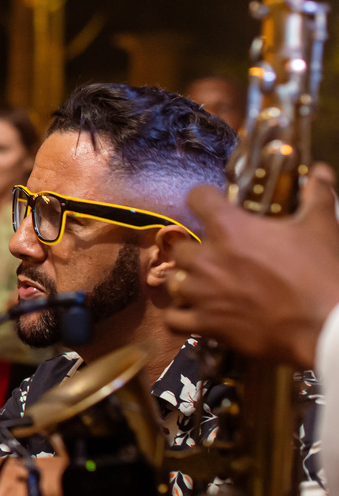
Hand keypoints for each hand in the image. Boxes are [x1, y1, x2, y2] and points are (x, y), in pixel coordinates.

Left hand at [165, 163, 338, 368]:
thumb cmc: (321, 273)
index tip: (211, 203)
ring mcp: (202, 293)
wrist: (325, 326)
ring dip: (186, 281)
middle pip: (179, 246)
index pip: (197, 198)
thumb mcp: (321, 226)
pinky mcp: (205, 324)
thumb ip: (317, 194)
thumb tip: (320, 170)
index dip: (204, 198)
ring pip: (173, 281)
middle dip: (194, 248)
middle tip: (214, 255)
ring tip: (204, 284)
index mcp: (229, 228)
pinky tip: (192, 313)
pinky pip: (172, 319)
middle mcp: (207, 259)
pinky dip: (179, 316)